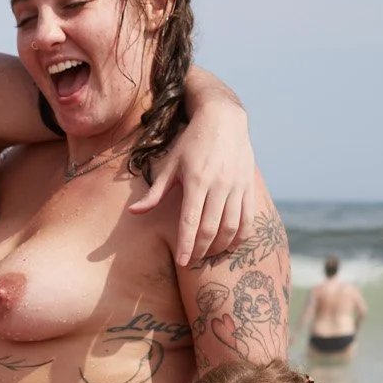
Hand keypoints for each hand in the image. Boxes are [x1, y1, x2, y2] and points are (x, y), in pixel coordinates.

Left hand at [132, 99, 254, 267]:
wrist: (224, 119)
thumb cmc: (191, 143)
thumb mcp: (169, 164)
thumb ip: (155, 193)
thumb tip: (134, 213)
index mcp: (196, 181)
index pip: (190, 221)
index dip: (186, 245)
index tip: (181, 262)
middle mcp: (219, 185)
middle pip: (210, 228)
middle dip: (200, 250)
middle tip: (190, 262)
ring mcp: (237, 186)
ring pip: (231, 227)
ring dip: (219, 246)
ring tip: (207, 255)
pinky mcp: (249, 186)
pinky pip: (249, 219)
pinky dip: (240, 236)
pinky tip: (230, 245)